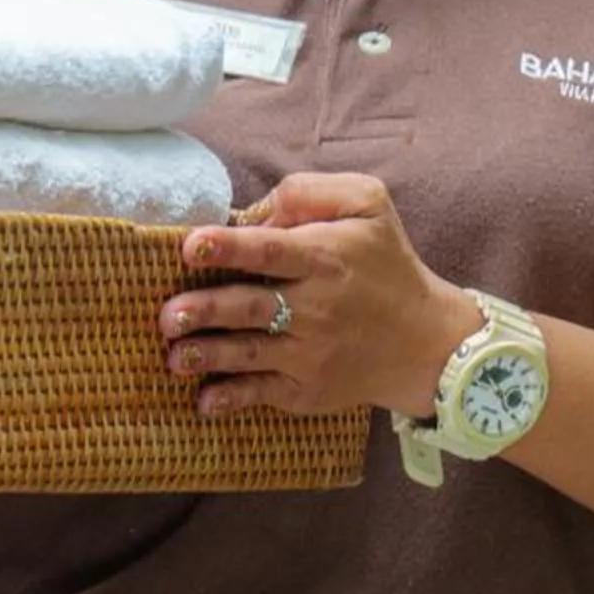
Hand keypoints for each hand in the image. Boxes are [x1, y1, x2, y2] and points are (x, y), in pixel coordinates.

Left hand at [158, 172, 475, 419]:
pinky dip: (234, 398)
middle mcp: (315, 307)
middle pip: (250, 307)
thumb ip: (310, 192)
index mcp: (325, 257)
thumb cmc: (387, 264)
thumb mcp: (368, 204)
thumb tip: (253, 210)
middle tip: (166, 315)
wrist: (427, 342)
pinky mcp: (308, 388)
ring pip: (250, 353)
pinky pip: (264, 393)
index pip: (269, 250)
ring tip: (173, 356)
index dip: (228, 248)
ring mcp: (310, 353)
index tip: (191, 246)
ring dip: (208, 355)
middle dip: (205, 311)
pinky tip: (204, 401)